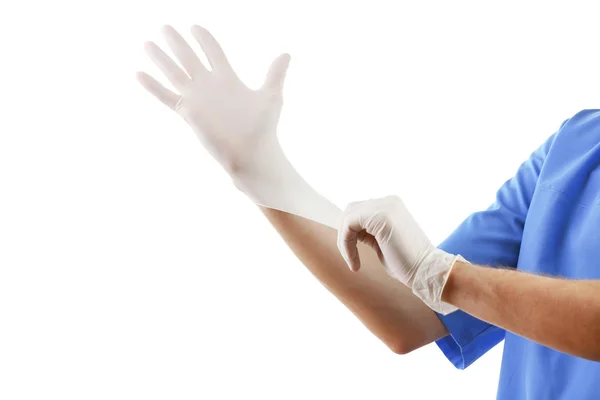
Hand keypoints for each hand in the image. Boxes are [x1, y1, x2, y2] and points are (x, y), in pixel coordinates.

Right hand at [137, 25, 290, 174]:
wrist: (251, 153)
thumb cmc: (263, 128)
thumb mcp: (271, 96)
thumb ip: (275, 73)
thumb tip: (286, 53)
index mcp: (227, 78)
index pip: (212, 51)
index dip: (203, 39)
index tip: (194, 27)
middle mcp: (209, 86)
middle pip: (189, 57)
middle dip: (177, 42)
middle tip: (165, 27)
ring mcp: (197, 98)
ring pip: (174, 73)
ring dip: (161, 59)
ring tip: (147, 44)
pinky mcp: (188, 113)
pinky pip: (166, 97)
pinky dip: (153, 86)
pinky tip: (138, 73)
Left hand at [337, 195, 462, 313]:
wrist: (427, 271)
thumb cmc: (407, 263)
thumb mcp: (382, 242)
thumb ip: (367, 232)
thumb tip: (347, 230)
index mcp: (391, 206)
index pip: (359, 210)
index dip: (349, 231)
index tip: (350, 252)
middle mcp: (388, 202)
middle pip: (351, 210)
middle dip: (345, 234)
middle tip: (351, 257)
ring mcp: (385, 206)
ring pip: (348, 217)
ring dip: (344, 241)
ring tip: (353, 261)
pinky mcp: (380, 216)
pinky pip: (349, 224)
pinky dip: (346, 244)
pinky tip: (354, 261)